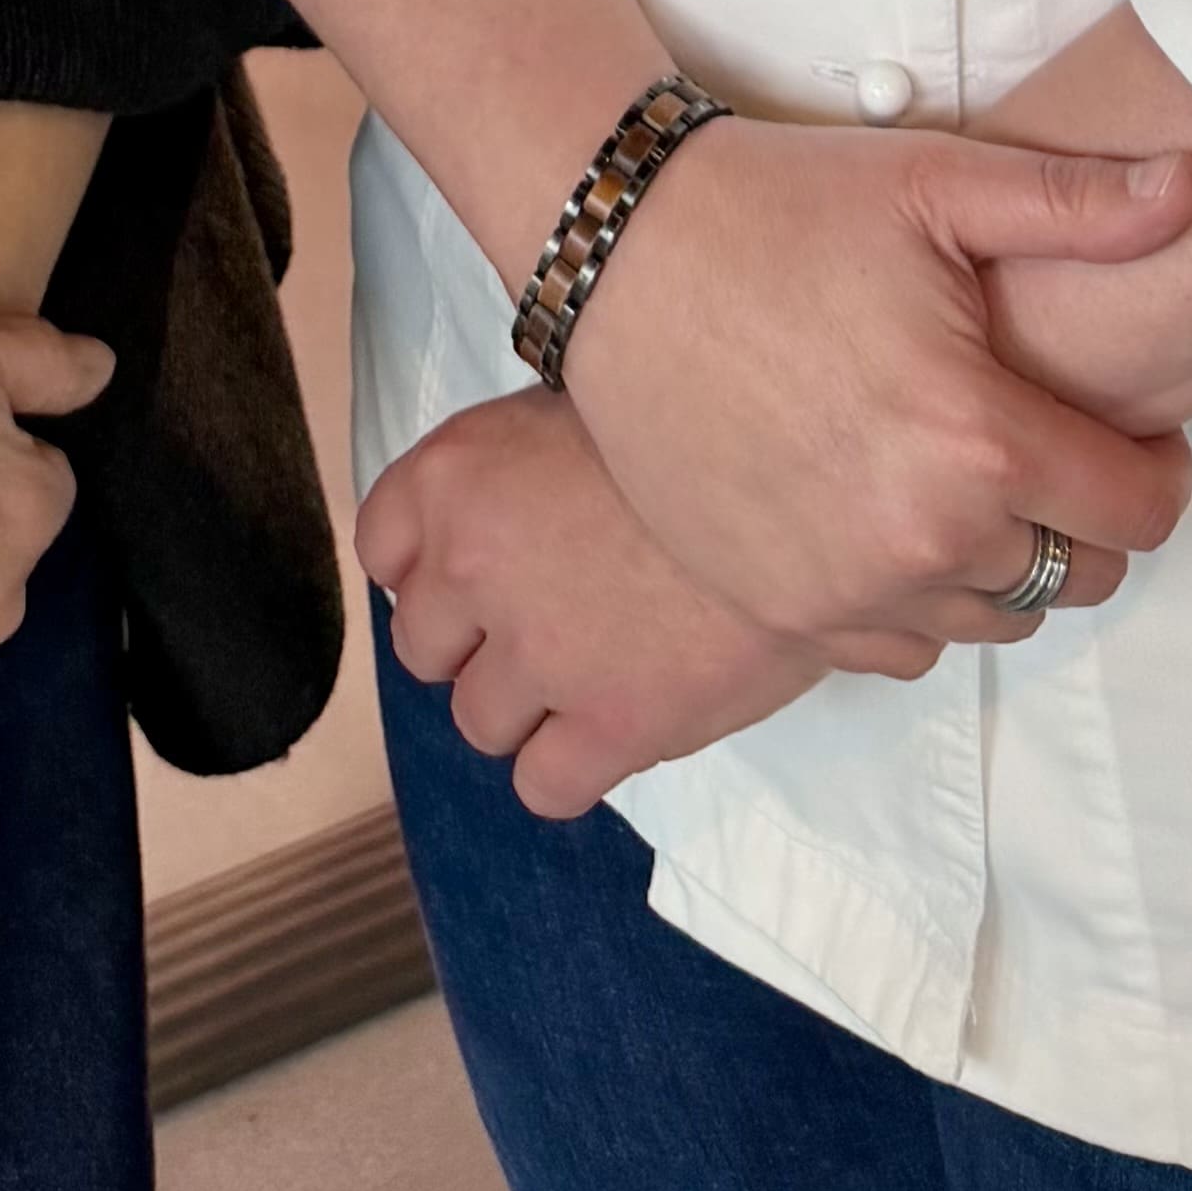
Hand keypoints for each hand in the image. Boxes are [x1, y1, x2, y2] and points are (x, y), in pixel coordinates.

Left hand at [366, 389, 928, 817]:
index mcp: (455, 473)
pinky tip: (612, 725)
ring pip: (476, 723)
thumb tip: (498, 516)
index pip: (380, 549)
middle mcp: (472, 565)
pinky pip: (542, 786)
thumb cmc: (701, 428)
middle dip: (474, 641)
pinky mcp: (609, 727)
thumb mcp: (581, 404)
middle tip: (546, 620)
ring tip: (589, 669)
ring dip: (522, 706)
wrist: (811, 475)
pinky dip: (567, 768)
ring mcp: (538, 653)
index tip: (478, 568)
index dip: (428, 567)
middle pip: (420, 646)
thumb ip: (514, 469)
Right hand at [555, 117, 1191, 651]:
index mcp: (976, 441)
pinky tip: (896, 513)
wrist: (617, 249)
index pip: (1139, 511)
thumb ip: (1080, 203)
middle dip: (1085, 515)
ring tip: (969, 471)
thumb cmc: (783, 205)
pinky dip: (922, 597)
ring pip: (994, 620)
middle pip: (1077, 576)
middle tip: (1046, 441)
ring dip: (1005, 560)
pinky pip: (903, 647)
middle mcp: (919, 540)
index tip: (1134, 427)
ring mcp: (843, 588)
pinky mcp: (779, 608)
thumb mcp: (935, 182)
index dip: (1159, 466)